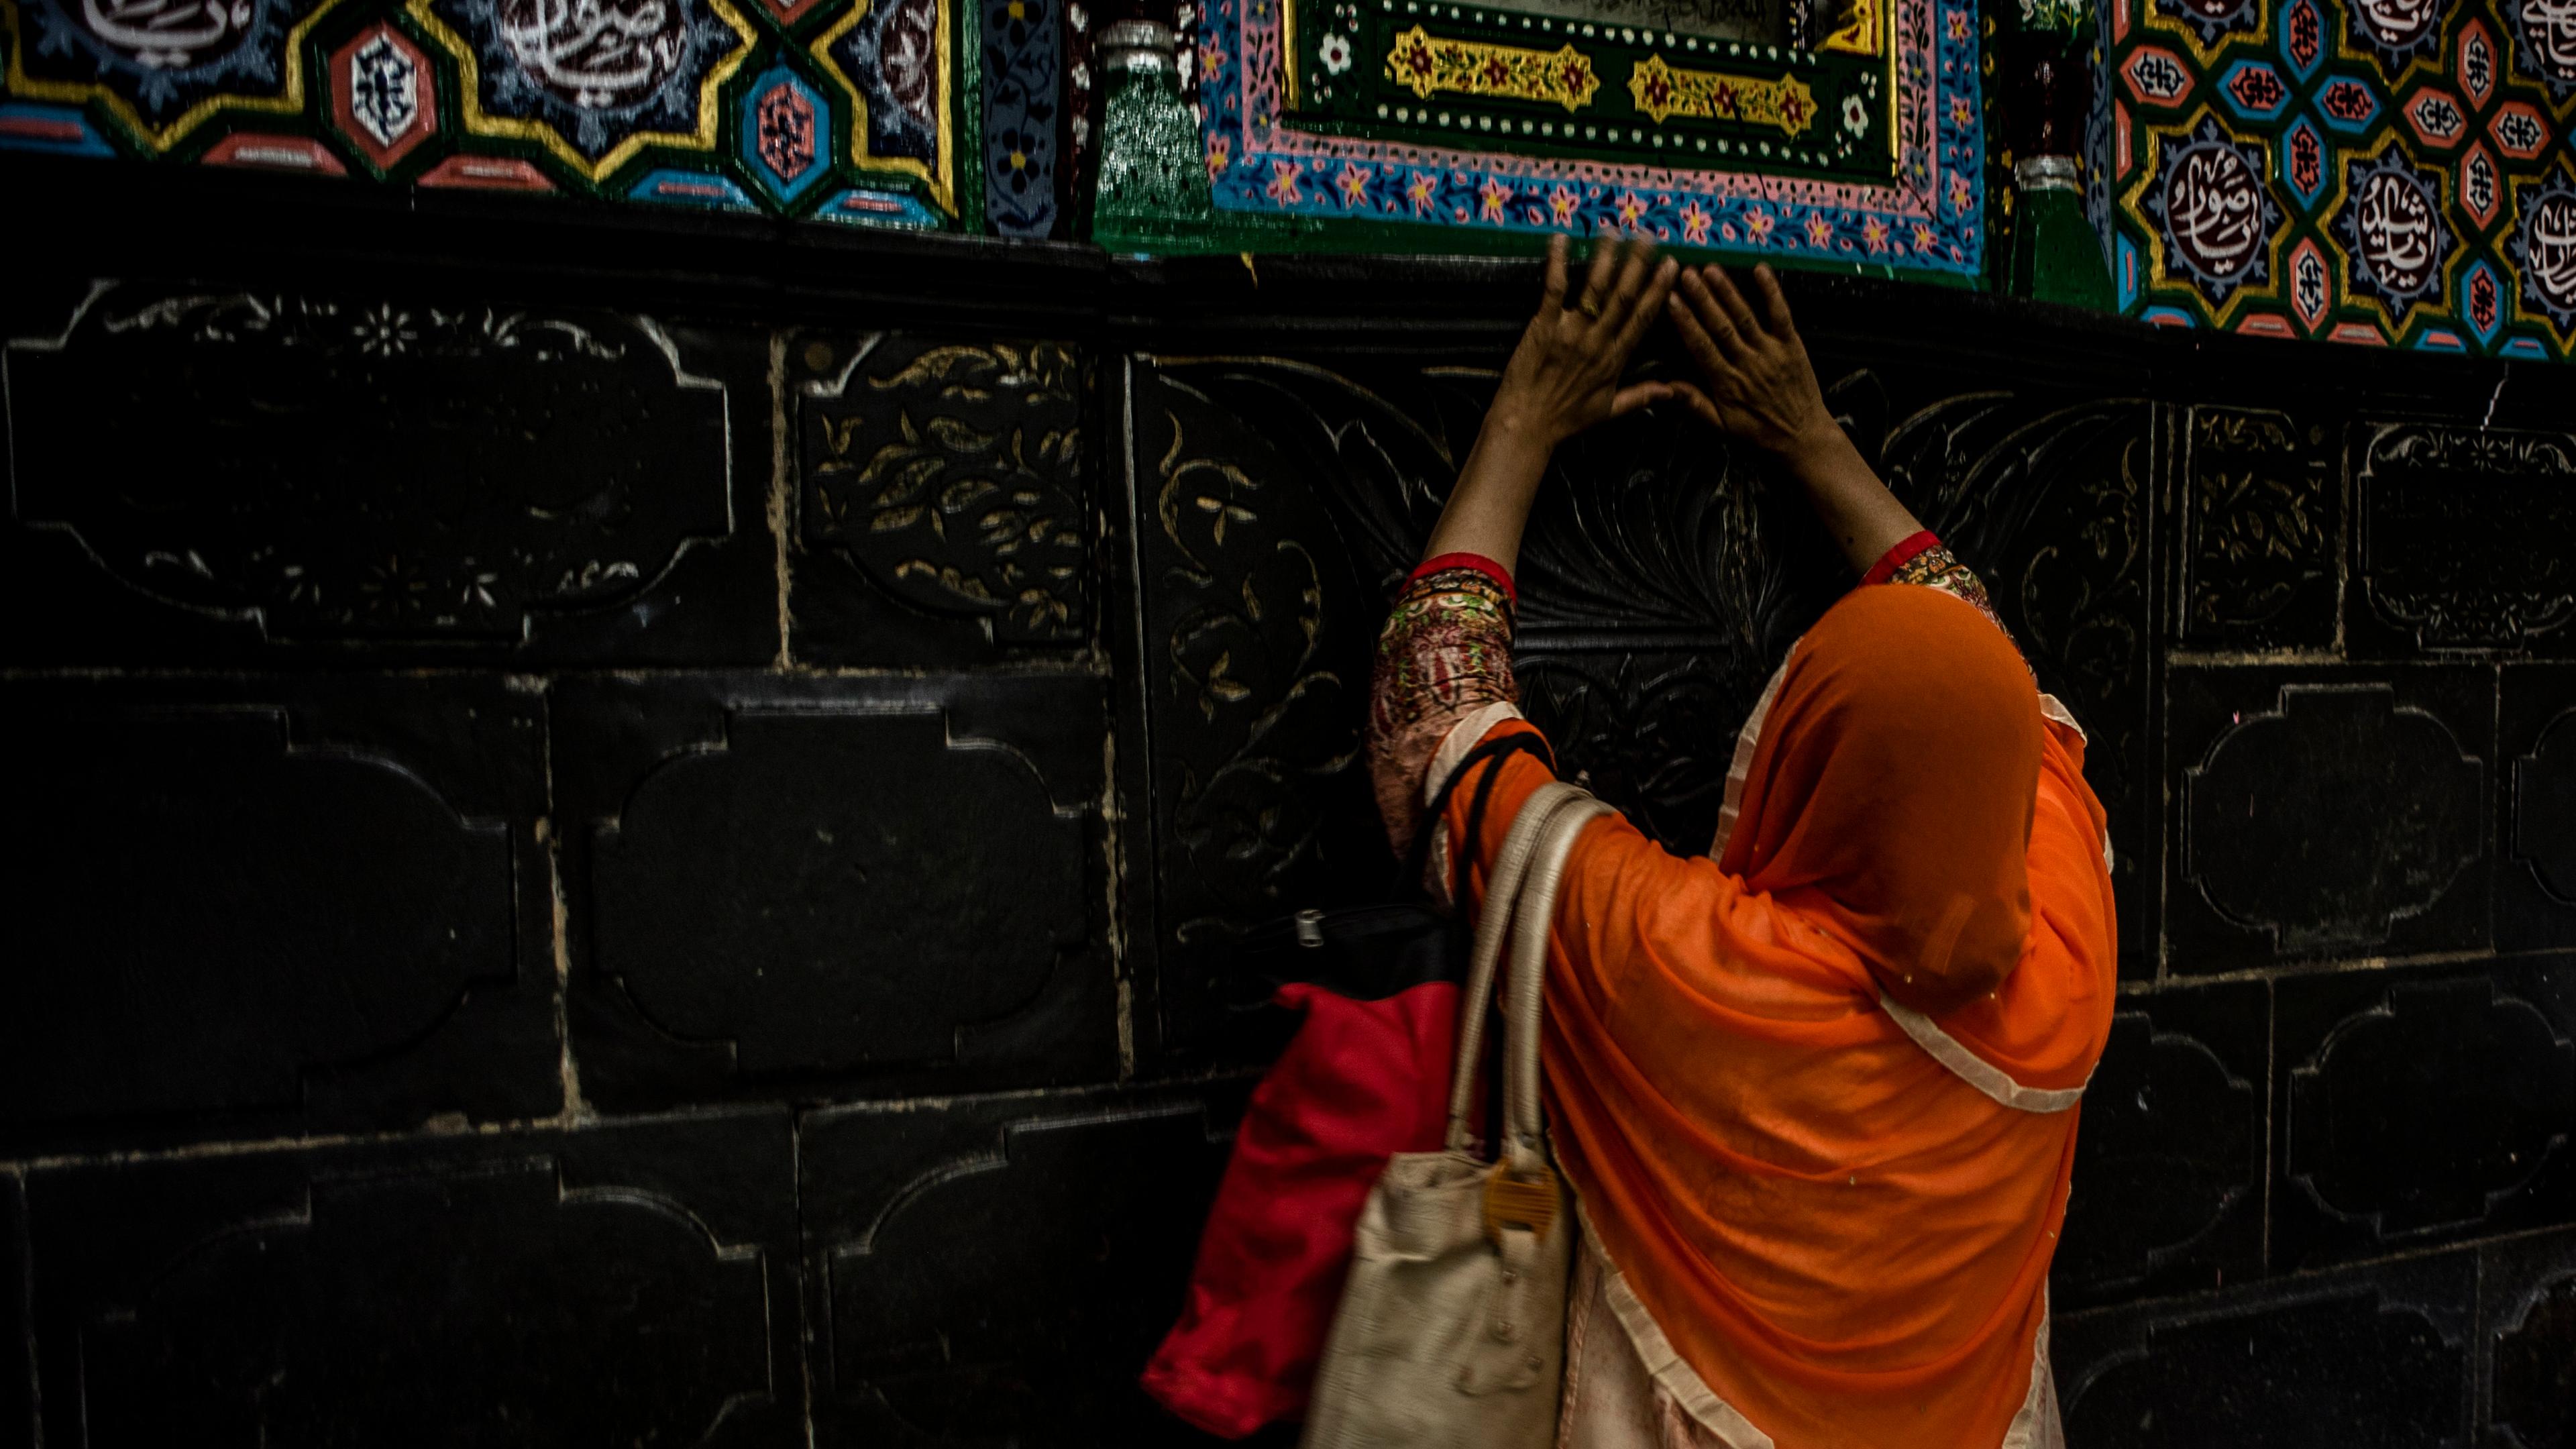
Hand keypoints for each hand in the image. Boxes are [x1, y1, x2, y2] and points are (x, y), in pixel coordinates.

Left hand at [1487, 234, 1681, 450]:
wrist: (1527, 425)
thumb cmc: (1565, 420)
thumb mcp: (1608, 412)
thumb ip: (1640, 396)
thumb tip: (1671, 391)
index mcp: (1615, 359)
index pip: (1643, 318)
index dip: (1658, 290)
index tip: (1671, 265)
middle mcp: (1598, 341)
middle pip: (1624, 296)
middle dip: (1637, 264)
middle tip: (1647, 236)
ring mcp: (1571, 332)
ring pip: (1594, 288)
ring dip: (1605, 257)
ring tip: (1613, 231)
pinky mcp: (1544, 327)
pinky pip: (1553, 289)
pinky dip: (1556, 262)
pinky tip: (1560, 239)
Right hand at [1666, 263, 1840, 463]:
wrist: (1803, 437)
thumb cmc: (1759, 432)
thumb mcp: (1722, 427)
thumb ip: (1694, 404)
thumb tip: (1665, 387)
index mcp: (1727, 384)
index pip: (1701, 347)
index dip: (1685, 322)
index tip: (1670, 300)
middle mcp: (1747, 364)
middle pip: (1721, 326)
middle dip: (1702, 299)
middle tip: (1686, 274)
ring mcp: (1771, 352)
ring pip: (1745, 317)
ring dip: (1728, 292)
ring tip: (1711, 270)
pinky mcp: (1792, 345)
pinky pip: (1781, 314)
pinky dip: (1771, 291)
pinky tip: (1760, 270)